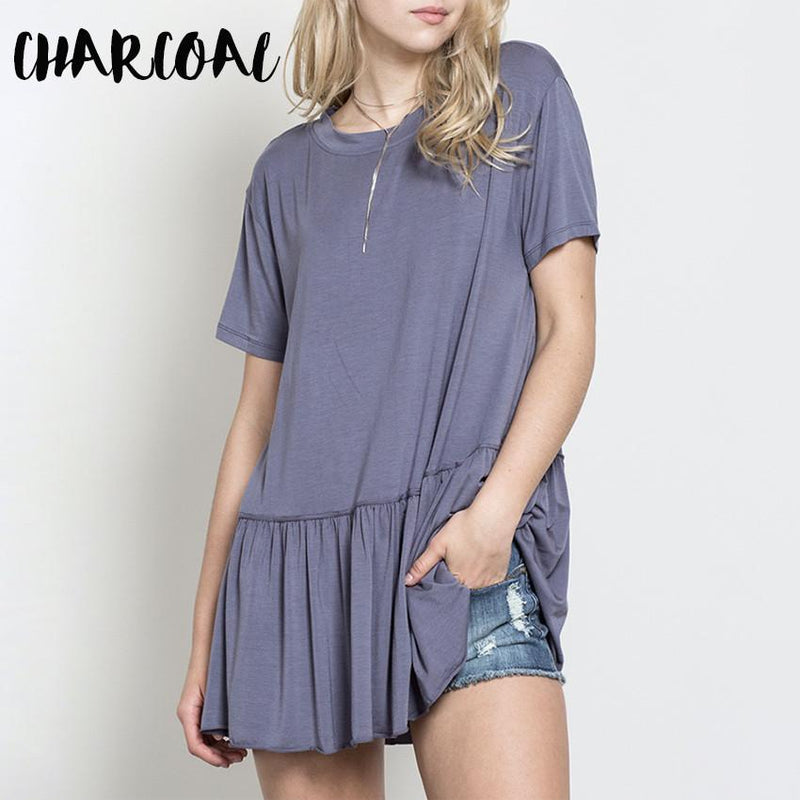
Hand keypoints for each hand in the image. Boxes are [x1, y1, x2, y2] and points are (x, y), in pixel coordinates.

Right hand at [176, 673, 247, 767]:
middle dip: (220, 755)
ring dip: (222, 748)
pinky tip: (235, 740)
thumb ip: (217, 714)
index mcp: (187, 712)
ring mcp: (195, 712)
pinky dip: (221, 738)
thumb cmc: (211, 665)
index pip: (195, 744)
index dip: (210, 757)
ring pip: (206, 740)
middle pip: (201, 745)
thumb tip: (223, 737)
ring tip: (241, 752)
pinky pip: (209, 730)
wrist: (209, 647)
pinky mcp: (202, 709)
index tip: (225, 762)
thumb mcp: (215, 692)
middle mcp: (189, 715)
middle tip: (239, 758)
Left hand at [404, 504, 518, 589]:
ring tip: (468, 560)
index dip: (442, 582)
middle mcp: (475, 586)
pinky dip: (485, 575)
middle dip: (457, 581)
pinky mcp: (501, 575)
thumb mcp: (438, 544)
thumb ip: (422, 565)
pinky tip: (481, 561)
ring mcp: (490, 582)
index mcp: (457, 580)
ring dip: (471, 578)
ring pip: (476, 587)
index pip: (446, 591)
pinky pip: (490, 583)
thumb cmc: (465, 527)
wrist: (493, 517)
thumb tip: (407, 581)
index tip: (443, 571)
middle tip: (457, 562)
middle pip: (461, 590)